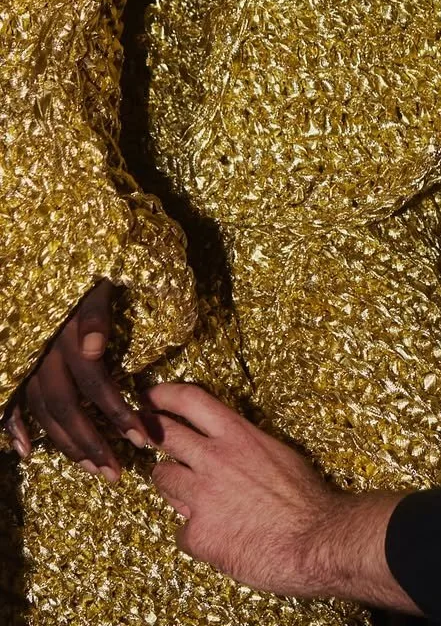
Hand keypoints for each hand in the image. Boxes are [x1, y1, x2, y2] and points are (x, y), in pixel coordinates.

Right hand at [4, 281, 149, 480]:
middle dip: (94, 443)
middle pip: (66, 408)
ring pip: (42, 411)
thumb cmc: (87, 266)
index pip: (95, 383)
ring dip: (66, 444)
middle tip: (118, 473)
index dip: (118, 412)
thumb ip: (93, 315)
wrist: (48, 251)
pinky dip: (12, 428)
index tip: (143, 438)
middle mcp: (42, 353)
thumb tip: (93, 350)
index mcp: (65, 335)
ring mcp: (25, 360)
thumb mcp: (96, 280)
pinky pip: (9, 402)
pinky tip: (25, 452)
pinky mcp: (14, 361)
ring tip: (92, 468)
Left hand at [146, 383, 414, 609]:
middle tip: (141, 434)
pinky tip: (213, 536)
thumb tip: (230, 450)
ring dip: (170, 483)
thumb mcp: (278, 454)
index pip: (191, 400)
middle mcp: (214, 459)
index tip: (150, 395)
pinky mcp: (197, 533)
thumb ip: (246, 448)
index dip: (164, 395)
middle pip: (165, 435)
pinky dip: (193, 532)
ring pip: (163, 479)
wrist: (314, 540)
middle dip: (150, 433)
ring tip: (182, 490)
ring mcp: (201, 496)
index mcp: (238, 435)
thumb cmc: (305, 497)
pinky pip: (181, 528)